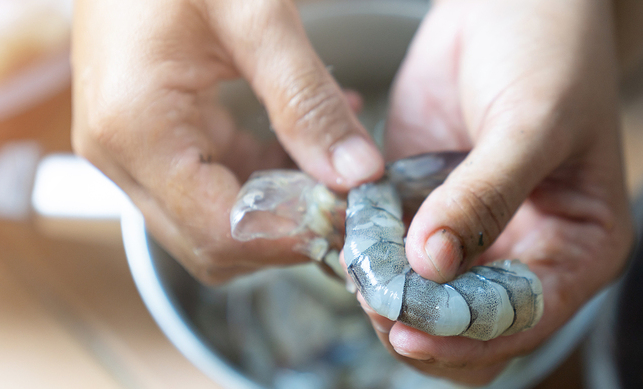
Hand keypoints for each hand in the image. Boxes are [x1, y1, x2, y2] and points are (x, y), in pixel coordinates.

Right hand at [71, 0, 383, 282]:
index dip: (288, 237)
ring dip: (277, 206)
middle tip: (345, 199)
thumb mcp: (255, 15)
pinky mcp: (145, 140)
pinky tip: (300, 144)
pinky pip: (208, 186)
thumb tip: (357, 174)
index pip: (218, 230)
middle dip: (283, 231)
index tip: (347, 216)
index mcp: (136, 129)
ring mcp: (128, 151)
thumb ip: (307, 100)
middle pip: (210, 242)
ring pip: (211, 222)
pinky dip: (260, 178)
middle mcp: (119, 155)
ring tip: (331, 165)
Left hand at [361, 0, 633, 383]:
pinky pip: (393, 252)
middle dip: (422, 323)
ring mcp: (469, 234)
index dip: (467, 335)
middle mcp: (523, 253)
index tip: (409, 329)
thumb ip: (487, 196)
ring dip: (389, 295)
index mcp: (576, 248)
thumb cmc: (547, 54)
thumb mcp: (532, 123)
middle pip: (471, 327)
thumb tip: (434, 263)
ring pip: (426, 299)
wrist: (504, 8)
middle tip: (374, 300)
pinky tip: (350, 241)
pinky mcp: (423, 210)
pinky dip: (371, 257)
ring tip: (358, 268)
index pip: (523, 321)